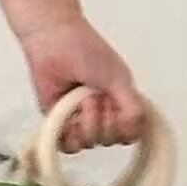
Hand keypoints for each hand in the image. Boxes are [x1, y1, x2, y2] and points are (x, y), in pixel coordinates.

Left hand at [18, 18, 146, 152]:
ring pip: (90, 142)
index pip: (130, 134)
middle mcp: (102, 115)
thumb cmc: (86, 52)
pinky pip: (67, 145)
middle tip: (94, 92)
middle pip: (110, 140)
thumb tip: (134, 136)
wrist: (52, 40)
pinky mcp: (57, 120)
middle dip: (102, 117)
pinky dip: (68, 135)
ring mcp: (79, 119)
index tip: (114, 102)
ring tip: (79, 95)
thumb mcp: (119, 80)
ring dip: (85, 119)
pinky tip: (68, 115)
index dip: (123, 125)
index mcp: (120, 104)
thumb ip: (133, 109)